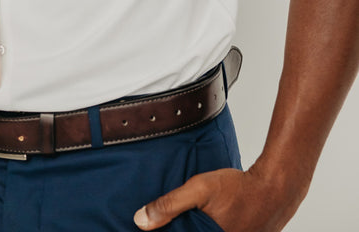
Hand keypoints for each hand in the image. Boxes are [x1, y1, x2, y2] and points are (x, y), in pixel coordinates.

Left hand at [133, 166, 300, 231]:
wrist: (275, 187)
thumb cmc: (238, 187)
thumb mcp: (200, 189)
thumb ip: (170, 205)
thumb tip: (139, 221)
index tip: (160, 229)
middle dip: (181, 231)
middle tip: (173, 222)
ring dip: (193, 229)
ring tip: (190, 220)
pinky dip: (210, 229)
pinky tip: (204, 221)